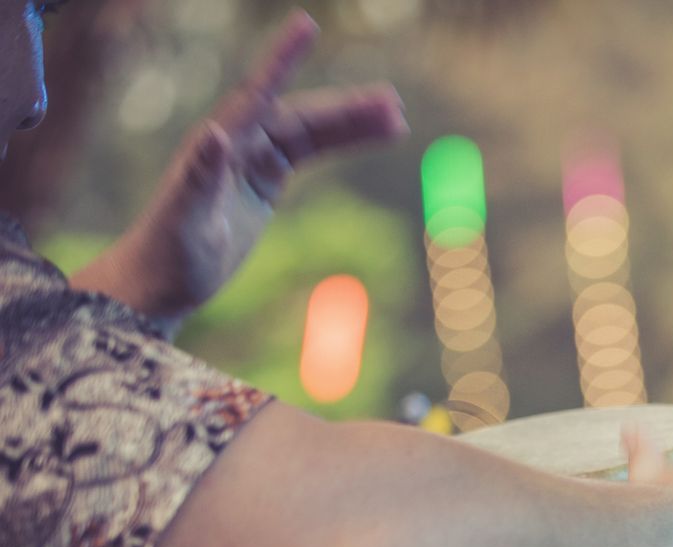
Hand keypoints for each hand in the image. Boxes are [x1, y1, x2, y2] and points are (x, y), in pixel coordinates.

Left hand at [75, 12, 405, 330]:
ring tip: (398, 117)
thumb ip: (198, 176)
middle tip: (392, 101)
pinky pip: (312, 152)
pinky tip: (372, 138)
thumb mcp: (184, 219)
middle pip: (302, 115)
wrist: (161, 281)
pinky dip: (343, 143)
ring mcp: (255, 160)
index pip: (257, 94)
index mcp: (220, 145)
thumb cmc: (169, 253)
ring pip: (313, 131)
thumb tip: (215, 133)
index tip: (306, 25)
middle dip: (346, 107)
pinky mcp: (267, 179)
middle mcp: (239, 143)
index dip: (282, 60)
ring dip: (354, 123)